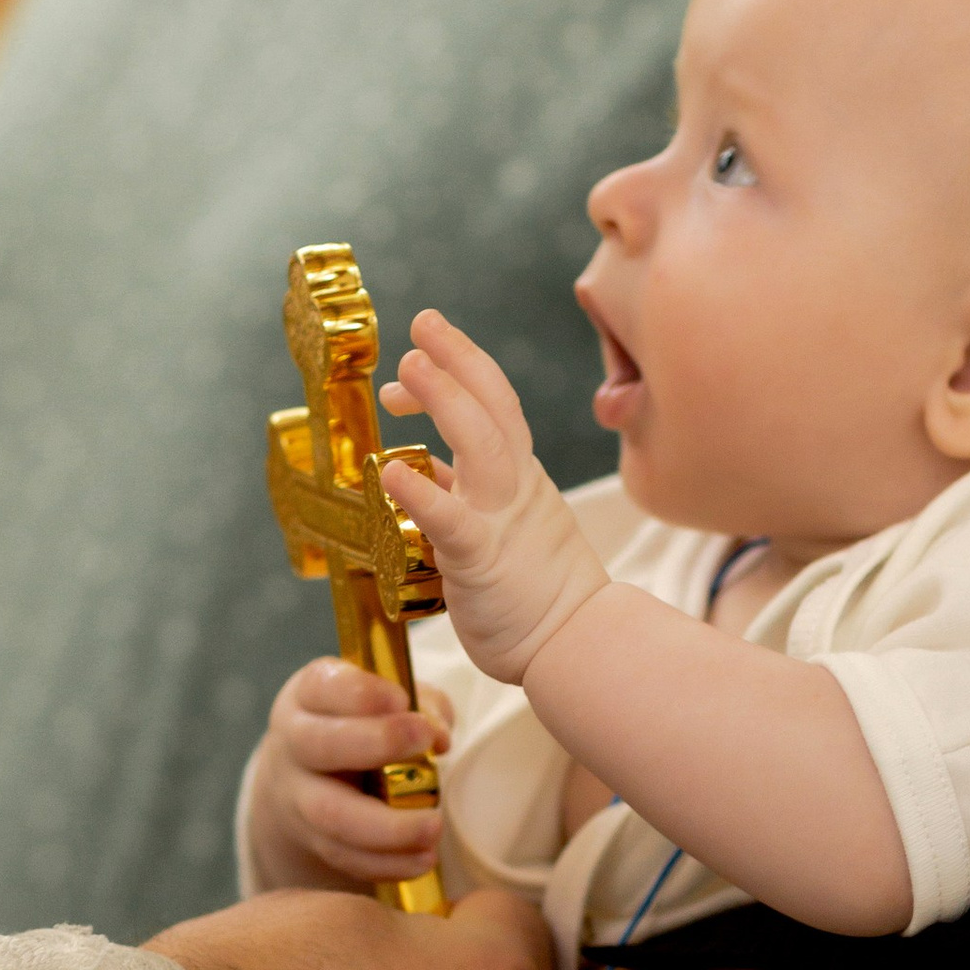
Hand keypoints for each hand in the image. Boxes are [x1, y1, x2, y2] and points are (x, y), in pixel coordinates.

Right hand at [247, 657, 452, 893]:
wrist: (310, 776)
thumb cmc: (363, 724)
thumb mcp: (387, 700)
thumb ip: (421, 705)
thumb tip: (438, 737)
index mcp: (309, 696)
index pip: (323, 686)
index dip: (361, 693)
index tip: (401, 699)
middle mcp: (293, 744)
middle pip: (320, 746)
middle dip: (376, 744)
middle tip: (427, 744)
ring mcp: (296, 797)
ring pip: (331, 815)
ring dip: (387, 826)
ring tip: (433, 827)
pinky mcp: (312, 840)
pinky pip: (344, 857)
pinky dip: (386, 863)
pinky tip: (422, 858)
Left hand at [380, 310, 607, 684]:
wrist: (580, 645)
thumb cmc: (538, 594)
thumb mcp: (505, 527)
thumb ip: (466, 494)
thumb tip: (422, 467)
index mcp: (519, 480)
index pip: (495, 407)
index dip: (462, 369)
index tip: (419, 358)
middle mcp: (514, 489)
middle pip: (493, 408)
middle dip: (456, 360)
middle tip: (421, 324)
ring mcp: (502, 522)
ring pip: (481, 447)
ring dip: (443, 402)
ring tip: (407, 371)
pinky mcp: (483, 563)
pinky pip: (452, 522)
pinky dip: (421, 493)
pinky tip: (389, 472)